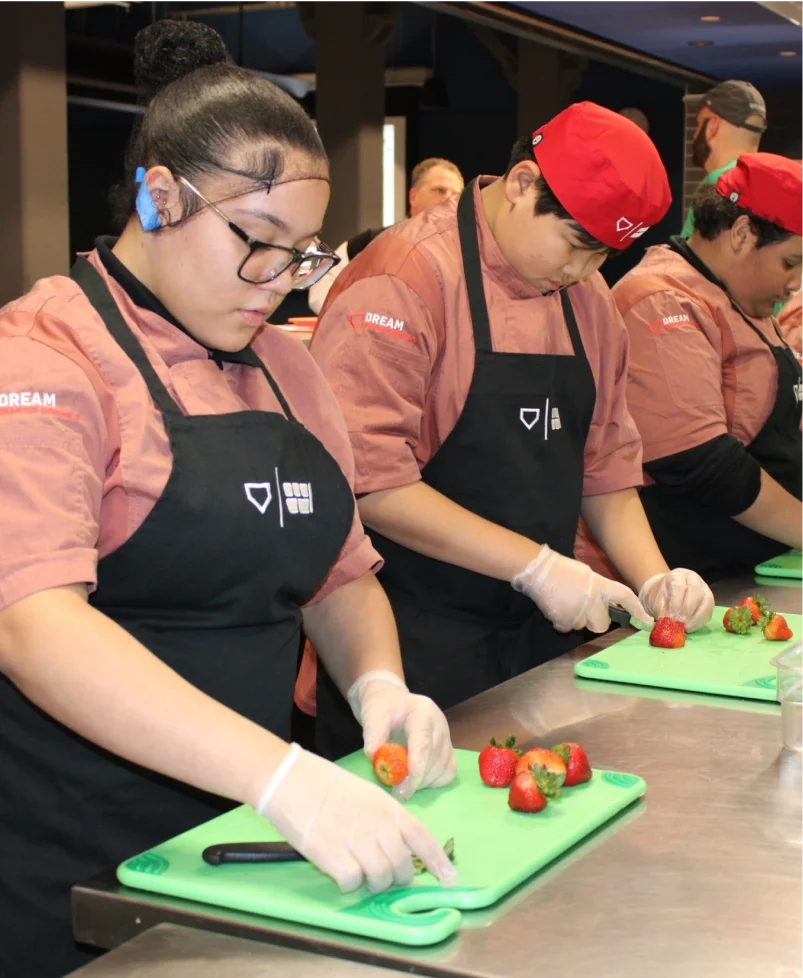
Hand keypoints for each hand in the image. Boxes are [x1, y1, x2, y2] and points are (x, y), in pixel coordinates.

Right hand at [258, 744, 457, 893]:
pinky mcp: (332, 856)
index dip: (437, 860)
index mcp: (386, 807)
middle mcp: (377, 825)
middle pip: (403, 866)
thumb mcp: (365, 793)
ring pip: (381, 878)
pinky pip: (352, 883)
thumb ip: (382, 818)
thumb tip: (394, 845)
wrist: (289, 779)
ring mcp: (356, 841)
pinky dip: (348, 883)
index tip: (450, 878)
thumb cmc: (324, 783)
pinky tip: (340, 871)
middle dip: (397, 877)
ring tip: (360, 873)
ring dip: (373, 883)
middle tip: (384, 874)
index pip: (421, 837)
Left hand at [347, 670, 456, 801]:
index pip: (424, 741)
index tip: (406, 785)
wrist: (391, 703)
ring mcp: (446, 737)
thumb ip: (373, 733)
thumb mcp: (373, 714)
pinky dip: (433, 781)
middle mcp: (439, 724)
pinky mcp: (447, 749)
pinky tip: (416, 780)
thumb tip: (373, 755)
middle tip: (397, 791)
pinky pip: (447, 772)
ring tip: (403, 785)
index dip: (417, 764)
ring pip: (444, 767)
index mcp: (423, 711)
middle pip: (435, 757)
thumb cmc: (382, 708)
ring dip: (424, 782)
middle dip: (417, 779)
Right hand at [512, 544, 651, 633]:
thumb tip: (601, 602)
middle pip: (602, 624)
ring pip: (583, 626)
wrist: (538, 571)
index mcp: (600, 586)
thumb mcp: (586, 575)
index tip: (647, 620)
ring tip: (565, 603)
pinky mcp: (564, 622)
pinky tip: (557, 608)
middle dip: (597, 620)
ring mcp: (579, 614)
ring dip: (577, 619)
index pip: (625, 598)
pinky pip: (568, 627)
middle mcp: (593, 602)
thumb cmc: (562, 569)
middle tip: (585, 609)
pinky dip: (563, 621)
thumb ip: (597, 590)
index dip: (637, 610)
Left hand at [638, 569, 713, 631]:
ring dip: (696, 616)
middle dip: (688, 609)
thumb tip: (663, 622)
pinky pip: (709, 611)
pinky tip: (691, 627)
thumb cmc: (659, 597)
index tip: (671, 616)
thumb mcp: (653, 601)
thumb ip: (659, 609)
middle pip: (695, 590)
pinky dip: (700, 621)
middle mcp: (693, 579)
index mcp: (677, 575)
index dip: (675, 602)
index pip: (678, 586)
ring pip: (706, 600)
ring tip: (686, 627)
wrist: (665, 595)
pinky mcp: (709, 601)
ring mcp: (703, 589)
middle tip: (680, 623)